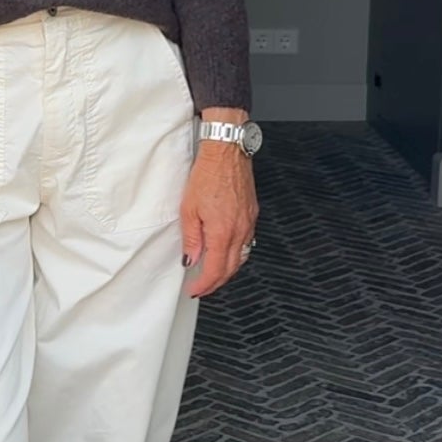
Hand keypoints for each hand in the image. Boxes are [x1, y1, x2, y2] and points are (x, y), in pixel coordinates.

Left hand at [180, 137, 258, 298]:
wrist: (227, 152)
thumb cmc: (208, 173)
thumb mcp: (189, 208)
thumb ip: (191, 238)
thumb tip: (191, 259)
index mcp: (222, 232)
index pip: (215, 270)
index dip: (204, 285)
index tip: (194, 290)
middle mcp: (240, 230)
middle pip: (230, 268)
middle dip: (215, 282)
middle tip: (201, 287)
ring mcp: (248, 222)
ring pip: (241, 257)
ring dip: (227, 270)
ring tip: (212, 273)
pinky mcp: (252, 214)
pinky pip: (246, 242)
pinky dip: (235, 254)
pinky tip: (226, 252)